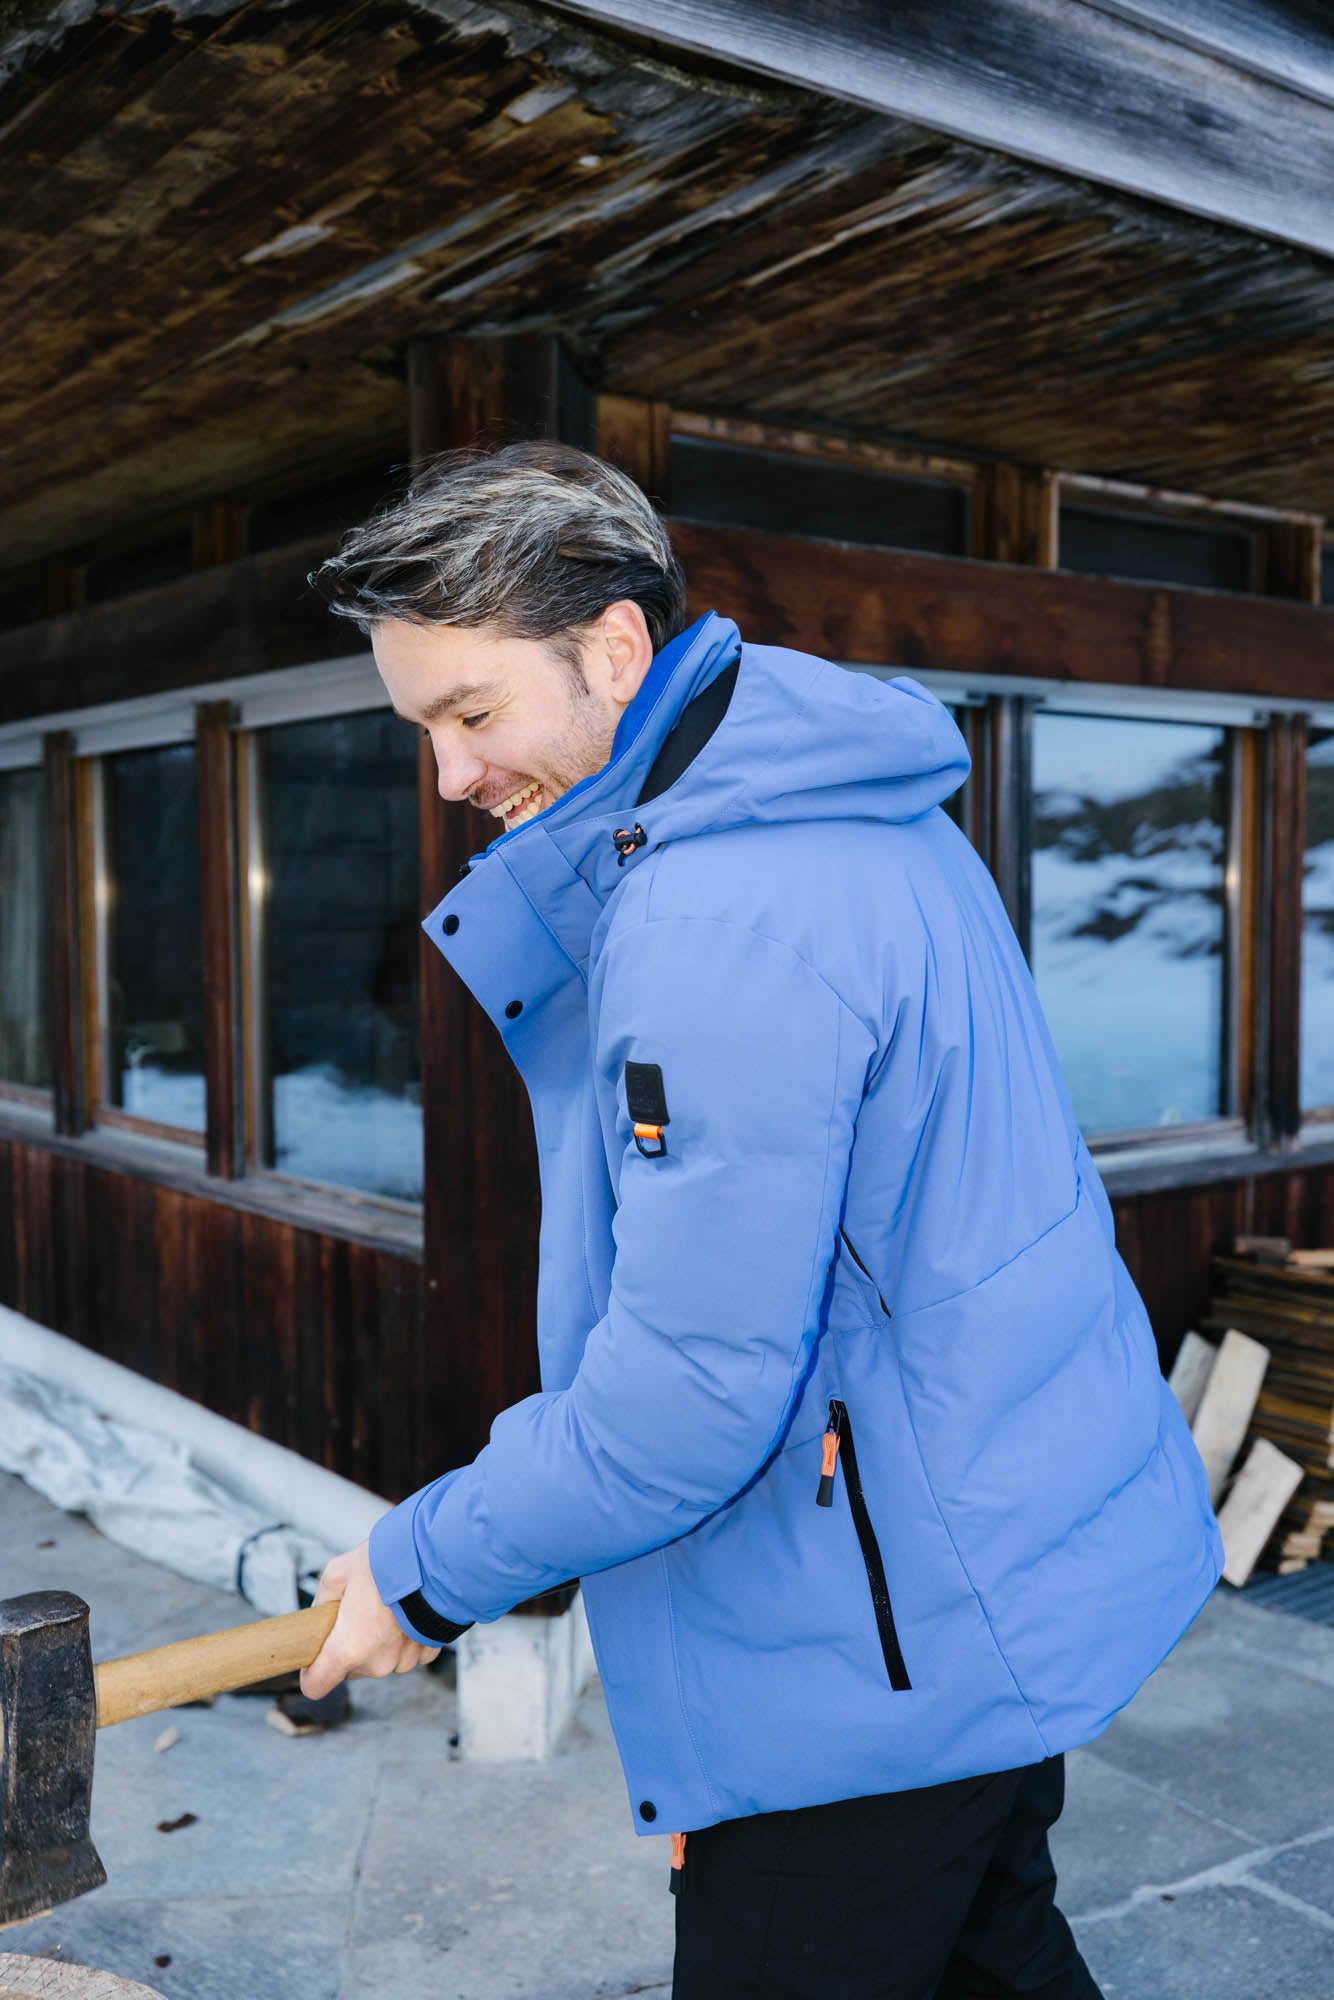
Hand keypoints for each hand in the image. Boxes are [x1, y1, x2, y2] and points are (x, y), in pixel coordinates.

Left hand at [299, 1539, 440, 1699]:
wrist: (436, 1559)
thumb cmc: (388, 1564)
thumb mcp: (340, 1571)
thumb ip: (324, 1598)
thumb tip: (321, 1611)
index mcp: (347, 1648)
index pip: (316, 1685)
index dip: (312, 1671)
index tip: (315, 1656)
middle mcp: (375, 1664)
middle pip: (350, 1669)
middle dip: (348, 1645)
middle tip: (356, 1612)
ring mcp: (403, 1661)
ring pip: (379, 1660)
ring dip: (377, 1642)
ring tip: (386, 1607)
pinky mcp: (426, 1654)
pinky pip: (405, 1653)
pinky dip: (403, 1639)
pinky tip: (405, 1613)